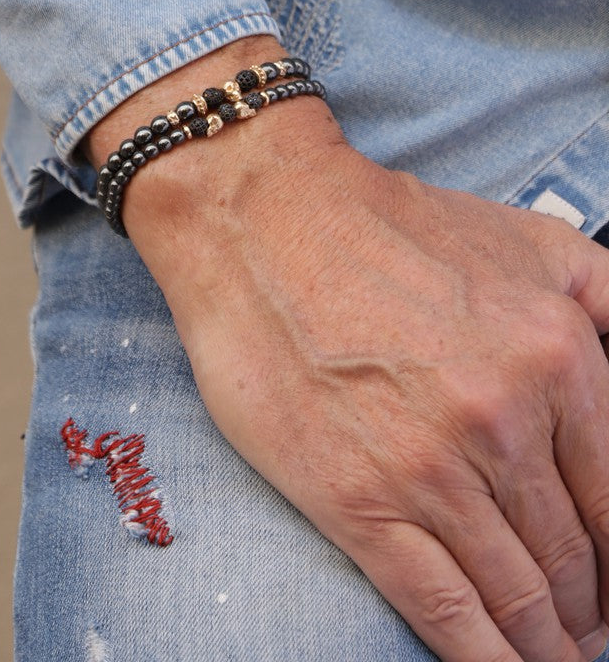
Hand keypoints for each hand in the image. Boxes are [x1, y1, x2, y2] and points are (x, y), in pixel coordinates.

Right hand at [86, 37, 608, 660]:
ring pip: (513, 590)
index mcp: (556, 357)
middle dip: (589, 607)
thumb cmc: (385, 229)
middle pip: (573, 555)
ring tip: (553, 657)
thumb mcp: (528, 240)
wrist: (265, 223)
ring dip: (543, 641)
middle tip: (586, 630)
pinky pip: (439, 605)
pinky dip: (481, 655)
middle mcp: (502, 423)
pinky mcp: (355, 500)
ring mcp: (426, 468)